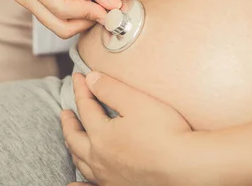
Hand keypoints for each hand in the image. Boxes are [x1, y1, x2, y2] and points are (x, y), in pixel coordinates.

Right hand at [8, 0, 121, 37]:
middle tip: (106, 12)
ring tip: (97, 3)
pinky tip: (85, 0)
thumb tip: (113, 5)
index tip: (110, 10)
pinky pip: (55, 16)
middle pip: (58, 26)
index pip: (62, 8)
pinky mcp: (31, 1)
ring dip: (80, 19)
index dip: (89, 12)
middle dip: (85, 22)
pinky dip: (73, 14)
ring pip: (57, 25)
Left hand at [61, 73, 192, 185]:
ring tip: (72, 140)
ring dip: (73, 148)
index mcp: (101, 135)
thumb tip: (91, 79)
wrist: (186, 167)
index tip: (78, 76)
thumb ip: (110, 88)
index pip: (86, 107)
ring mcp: (108, 178)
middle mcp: (99, 158)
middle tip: (65, 112)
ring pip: (81, 163)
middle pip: (76, 138)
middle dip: (69, 122)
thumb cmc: (165, 133)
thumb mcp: (136, 101)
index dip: (82, 89)